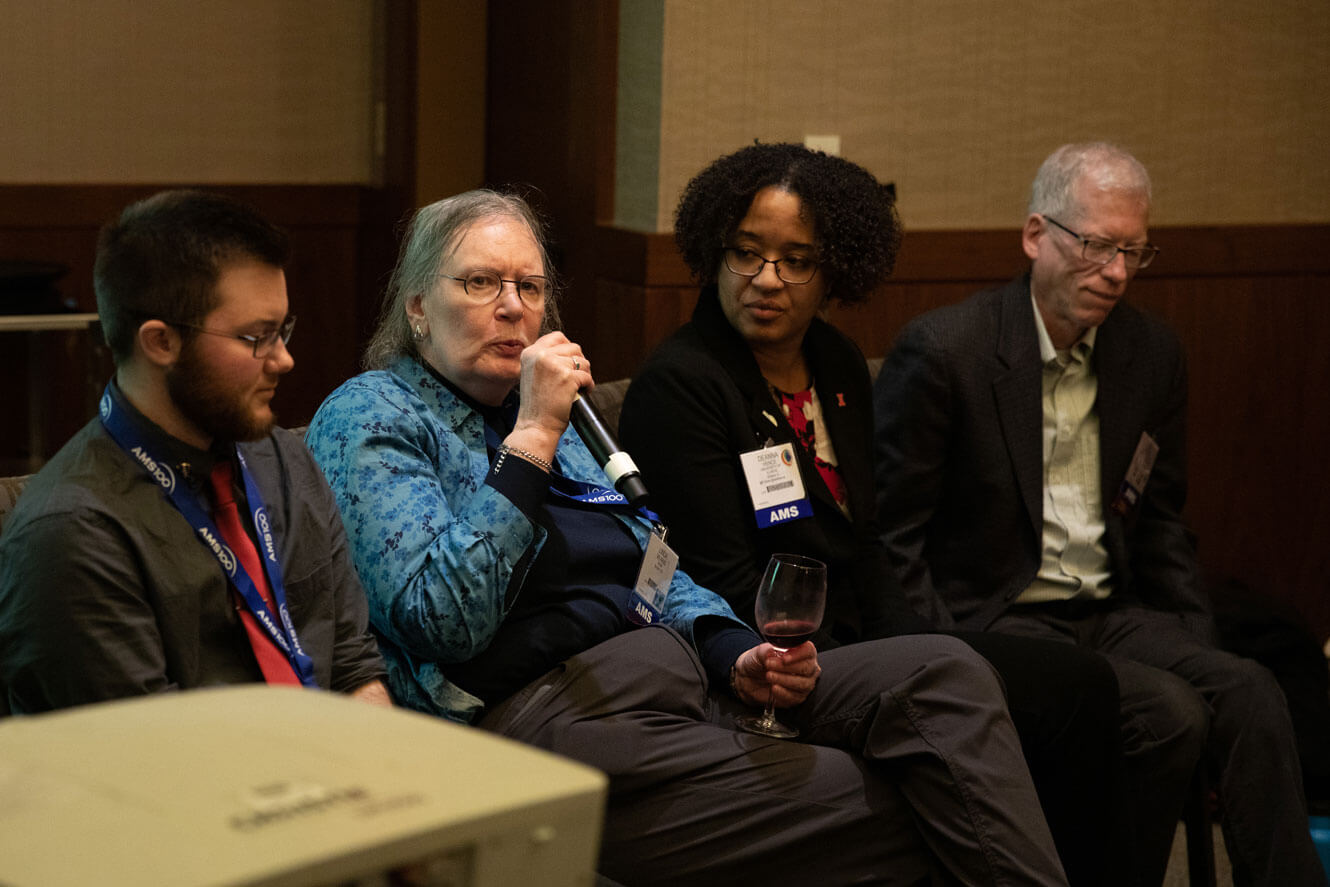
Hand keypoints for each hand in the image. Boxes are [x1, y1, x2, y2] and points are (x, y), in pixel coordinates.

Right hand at [508, 331, 592, 455]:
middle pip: (574, 347)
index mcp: (530, 353)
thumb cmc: (536, 405)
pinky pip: (587, 376)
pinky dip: (589, 386)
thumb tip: (569, 352)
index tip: (570, 363)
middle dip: (579, 362)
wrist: (535, 426)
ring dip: (585, 375)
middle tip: (576, 377)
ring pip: (583, 361)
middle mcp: (540, 355)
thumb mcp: (532, 374)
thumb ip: (545, 360)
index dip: (568, 349)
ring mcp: (553, 365)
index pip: (557, 337)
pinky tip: (582, 393)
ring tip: (578, 387)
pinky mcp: (567, 377)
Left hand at [731, 642, 820, 708]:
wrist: (748, 679)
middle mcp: (806, 666)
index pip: (808, 650)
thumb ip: (768, 651)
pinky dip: (783, 693)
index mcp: (800, 651)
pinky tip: (773, 688)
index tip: (784, 658)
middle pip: (807, 668)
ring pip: (803, 683)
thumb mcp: (759, 652)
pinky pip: (796, 697)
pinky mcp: (797, 697)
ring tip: (769, 676)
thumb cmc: (758, 662)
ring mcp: (804, 683)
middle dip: (788, 668)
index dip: (798, 654)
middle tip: (770, 665)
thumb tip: (773, 653)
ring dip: (784, 680)